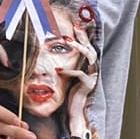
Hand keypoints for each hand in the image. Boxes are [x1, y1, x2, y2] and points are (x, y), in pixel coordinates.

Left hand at [61, 21, 98, 137]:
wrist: (75, 114)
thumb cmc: (67, 96)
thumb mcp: (63, 77)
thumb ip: (60, 66)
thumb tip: (48, 54)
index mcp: (86, 66)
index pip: (86, 47)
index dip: (82, 36)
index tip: (75, 24)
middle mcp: (92, 70)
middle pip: (90, 48)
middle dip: (83, 36)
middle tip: (75, 26)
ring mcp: (92, 77)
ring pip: (89, 57)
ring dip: (78, 47)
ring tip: (67, 41)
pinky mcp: (88, 86)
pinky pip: (80, 74)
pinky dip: (69, 70)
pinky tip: (59, 69)